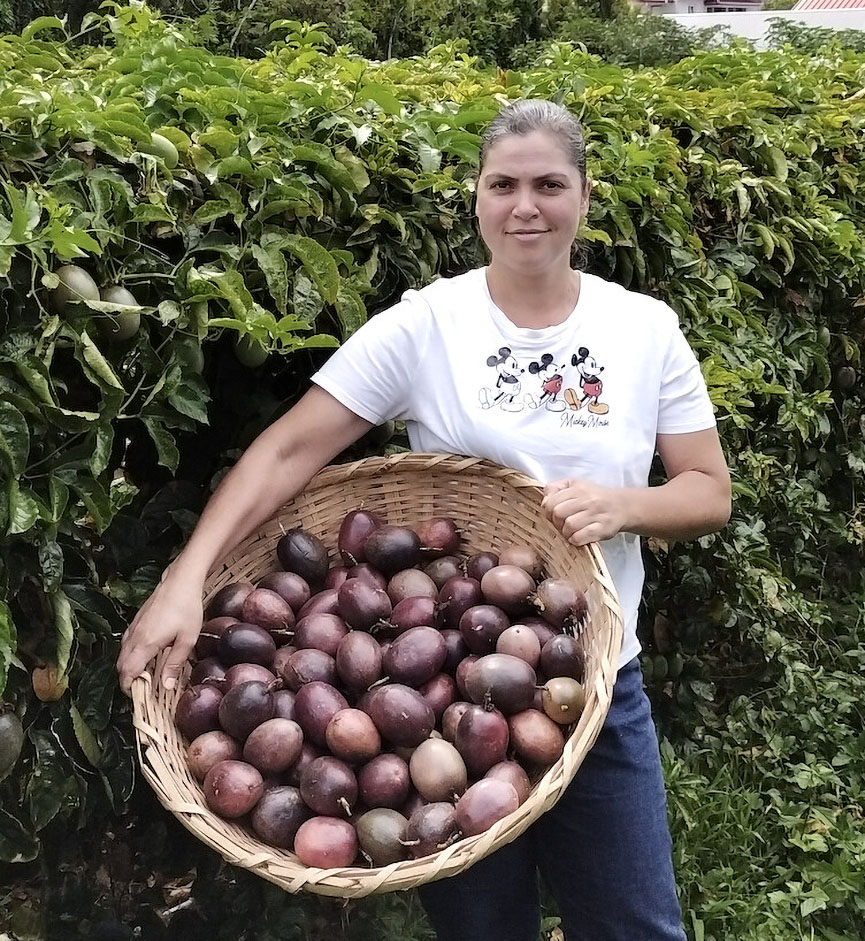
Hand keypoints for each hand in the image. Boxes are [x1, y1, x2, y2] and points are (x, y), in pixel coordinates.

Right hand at [116, 571, 203, 695]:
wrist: (180, 582)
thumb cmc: (187, 609)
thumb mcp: (187, 640)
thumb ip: (175, 664)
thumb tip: (166, 686)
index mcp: (145, 644)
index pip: (127, 672)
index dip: (130, 687)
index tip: (141, 695)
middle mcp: (134, 637)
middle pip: (121, 666)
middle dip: (128, 680)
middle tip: (145, 688)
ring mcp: (133, 628)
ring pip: (122, 654)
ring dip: (129, 667)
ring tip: (146, 674)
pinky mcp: (136, 621)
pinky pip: (126, 643)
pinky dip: (130, 654)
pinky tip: (145, 655)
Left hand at [541, 478, 628, 546]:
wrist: (623, 506)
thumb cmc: (595, 497)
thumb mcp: (575, 485)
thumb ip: (556, 488)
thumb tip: (545, 500)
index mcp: (578, 489)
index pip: (551, 501)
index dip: (548, 511)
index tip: (554, 516)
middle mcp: (587, 500)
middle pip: (558, 513)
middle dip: (556, 522)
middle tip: (561, 525)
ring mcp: (596, 515)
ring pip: (569, 526)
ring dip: (565, 532)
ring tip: (570, 532)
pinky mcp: (602, 529)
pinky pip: (581, 537)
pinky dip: (575, 540)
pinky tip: (577, 538)